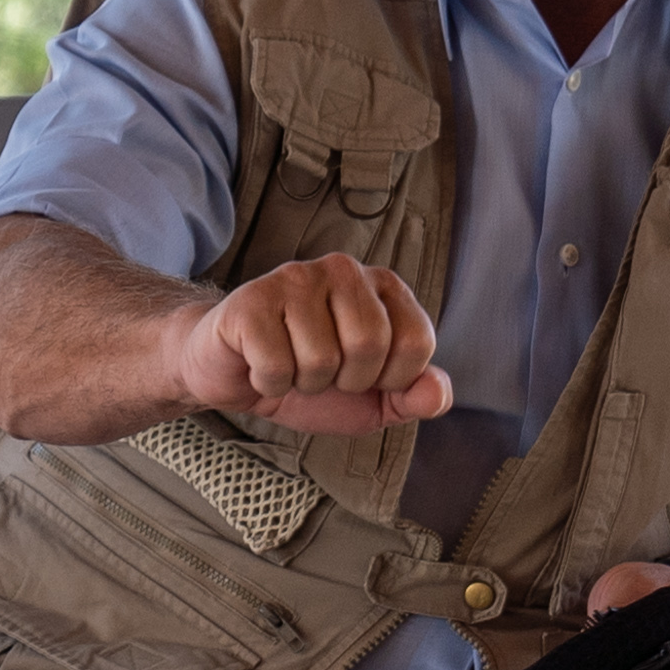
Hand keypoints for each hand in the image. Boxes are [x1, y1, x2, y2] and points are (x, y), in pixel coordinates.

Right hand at [161, 257, 455, 438]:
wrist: (233, 374)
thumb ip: (412, 396)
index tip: (361, 375)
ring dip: (303, 384)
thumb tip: (436, 394)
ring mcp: (294, 279)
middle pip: (369, 345)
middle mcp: (342, 270)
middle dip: (344, 381)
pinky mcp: (251, 300)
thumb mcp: (371, 399)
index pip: (415, 341)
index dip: (389, 378)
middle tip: (320, 373)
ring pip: (321, 360)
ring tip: (288, 366)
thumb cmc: (306, 379)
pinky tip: (259, 367)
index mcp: (381, 286)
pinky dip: (269, 384)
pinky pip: (276, 367)